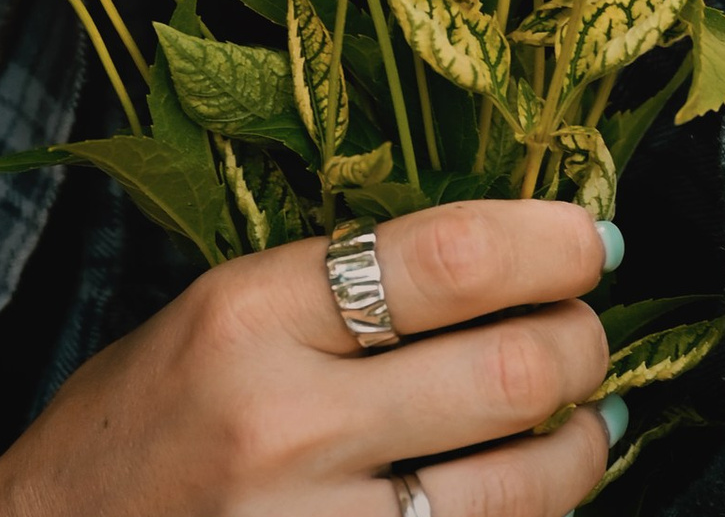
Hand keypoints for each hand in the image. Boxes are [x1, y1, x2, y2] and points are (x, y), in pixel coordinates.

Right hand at [0, 201, 616, 516]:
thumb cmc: (134, 426)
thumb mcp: (214, 316)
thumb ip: (340, 287)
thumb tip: (502, 253)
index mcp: (249, 317)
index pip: (446, 258)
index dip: (547, 242)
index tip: (590, 234)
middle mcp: (285, 425)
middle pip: (507, 371)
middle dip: (581, 340)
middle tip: (589, 322)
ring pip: (519, 488)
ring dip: (581, 445)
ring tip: (585, 416)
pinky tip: (536, 491)